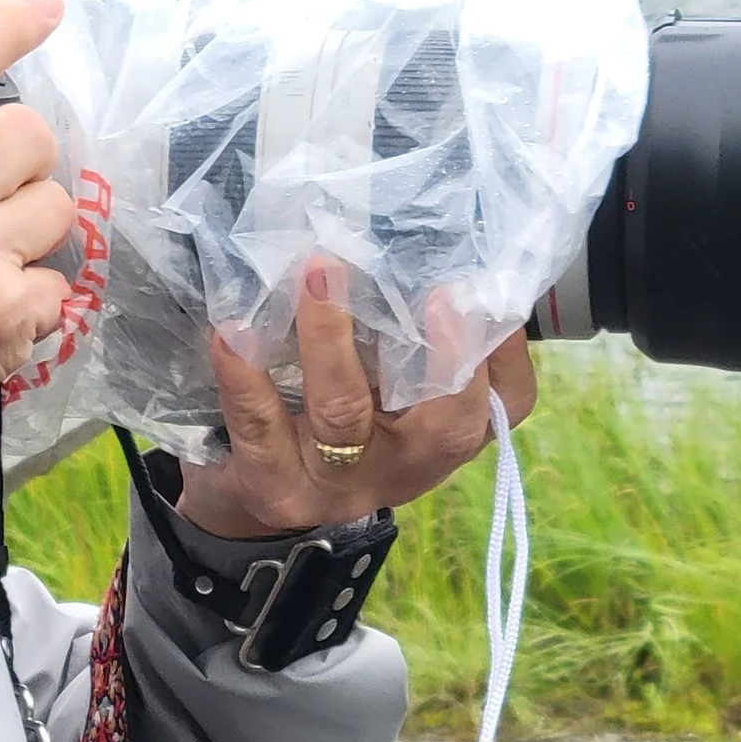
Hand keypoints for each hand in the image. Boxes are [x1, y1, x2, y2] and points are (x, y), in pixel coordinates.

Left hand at [176, 260, 536, 538]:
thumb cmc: (338, 413)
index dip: (499, 351)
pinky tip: (233, 334)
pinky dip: (245, 377)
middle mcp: (406, 465)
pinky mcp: (275, 485)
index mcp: (448, 433)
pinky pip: (260, 428)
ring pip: (342, 414)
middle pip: (443, 425)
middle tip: (436, 289)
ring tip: (317, 271)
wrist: (257, 498)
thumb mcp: (389, 382)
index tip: (479, 292)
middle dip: (444, 357)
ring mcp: (340, 483)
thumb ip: (410, 330)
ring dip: (331, 340)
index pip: (507, 402)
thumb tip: (423, 243)